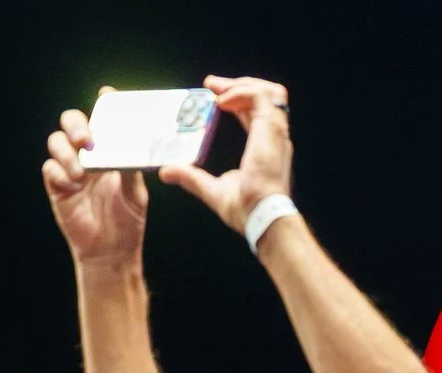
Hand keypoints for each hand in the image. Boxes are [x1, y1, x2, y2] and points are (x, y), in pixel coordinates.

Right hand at [43, 95, 149, 268]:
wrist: (111, 251)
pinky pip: (50, 169)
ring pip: (56, 142)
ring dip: (66, 153)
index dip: (103, 105)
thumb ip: (131, 169)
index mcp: (109, 151)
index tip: (106, 95)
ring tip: (81, 173)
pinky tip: (72, 185)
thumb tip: (133, 148)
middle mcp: (87, 155)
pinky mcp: (57, 186)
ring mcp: (70, 169)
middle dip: (75, 125)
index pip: (103, 120)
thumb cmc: (127, 221)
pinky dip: (59, 173)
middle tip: (86, 140)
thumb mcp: (136, 194)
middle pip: (71, 122)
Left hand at [158, 76, 294, 238]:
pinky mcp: (271, 129)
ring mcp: (275, 133)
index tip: (215, 96)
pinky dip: (241, 92)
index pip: (255, 115)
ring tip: (219, 90)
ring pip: (269, 92)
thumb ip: (191, 178)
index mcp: (265, 149)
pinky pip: (261, 96)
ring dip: (242, 85)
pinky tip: (222, 101)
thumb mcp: (211, 190)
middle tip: (211, 85)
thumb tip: (166, 173)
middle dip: (237, 86)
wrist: (261, 217)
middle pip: (264, 97)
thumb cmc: (246, 210)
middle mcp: (274, 138)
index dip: (237, 100)